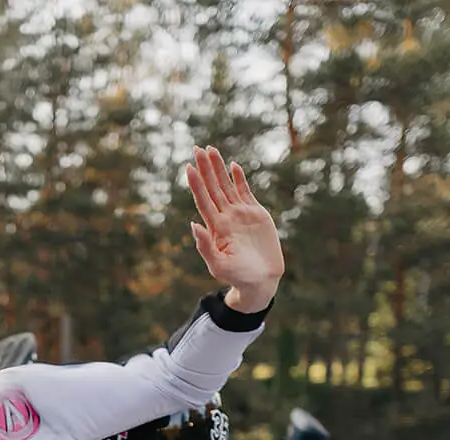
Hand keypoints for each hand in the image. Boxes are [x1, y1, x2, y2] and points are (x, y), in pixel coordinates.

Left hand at [186, 146, 284, 313]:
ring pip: (227, 185)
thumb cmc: (236, 276)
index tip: (189, 167)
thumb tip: (193, 225)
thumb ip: (205, 246)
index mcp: (215, 227)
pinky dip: (239, 178)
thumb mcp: (218, 265)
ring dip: (219, 168)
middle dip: (205, 169)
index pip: (203, 200)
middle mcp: (225, 217)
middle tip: (197, 148)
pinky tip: (233, 165)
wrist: (260, 280)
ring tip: (211, 150)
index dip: (196, 184)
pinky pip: (245, 191)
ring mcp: (240, 213)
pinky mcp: (256, 213)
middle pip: (213, 187)